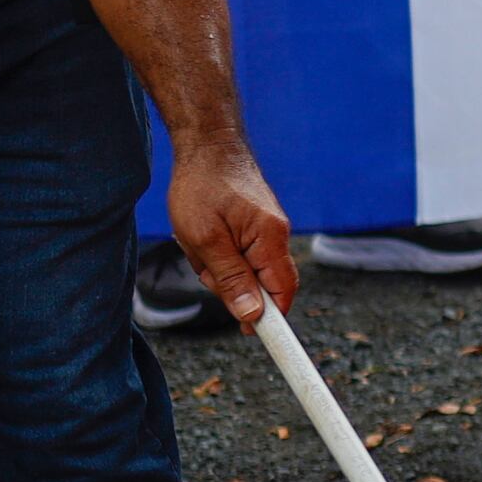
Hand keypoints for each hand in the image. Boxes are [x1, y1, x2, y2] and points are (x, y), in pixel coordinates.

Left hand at [165, 134, 293, 325]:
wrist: (206, 143)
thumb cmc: (202, 185)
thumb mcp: (205, 239)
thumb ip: (231, 279)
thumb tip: (253, 314)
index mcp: (270, 238)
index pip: (283, 292)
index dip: (273, 320)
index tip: (258, 337)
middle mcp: (277, 235)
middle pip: (264, 285)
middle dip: (232, 285)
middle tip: (205, 267)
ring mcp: (267, 229)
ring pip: (248, 270)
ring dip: (220, 267)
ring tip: (199, 242)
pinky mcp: (255, 224)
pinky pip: (241, 254)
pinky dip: (221, 254)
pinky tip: (204, 236)